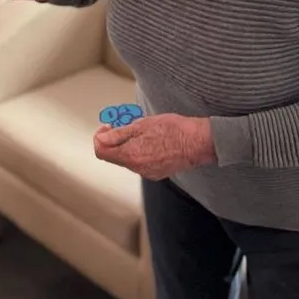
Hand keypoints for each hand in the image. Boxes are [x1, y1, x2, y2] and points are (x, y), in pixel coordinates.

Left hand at [93, 114, 215, 179]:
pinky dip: (138, 152)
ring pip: (127, 160)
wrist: (198, 142)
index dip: (100, 138)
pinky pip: (140, 163)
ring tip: (139, 131)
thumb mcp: (142, 124)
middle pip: (114, 156)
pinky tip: (149, 141)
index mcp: (131, 155)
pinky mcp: (157, 173)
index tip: (107, 127)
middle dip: (113, 140)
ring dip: (126, 145)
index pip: (102, 152)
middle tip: (122, 125)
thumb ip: (119, 134)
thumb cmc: (173, 129)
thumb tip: (101, 139)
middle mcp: (137, 168)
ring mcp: (147, 172)